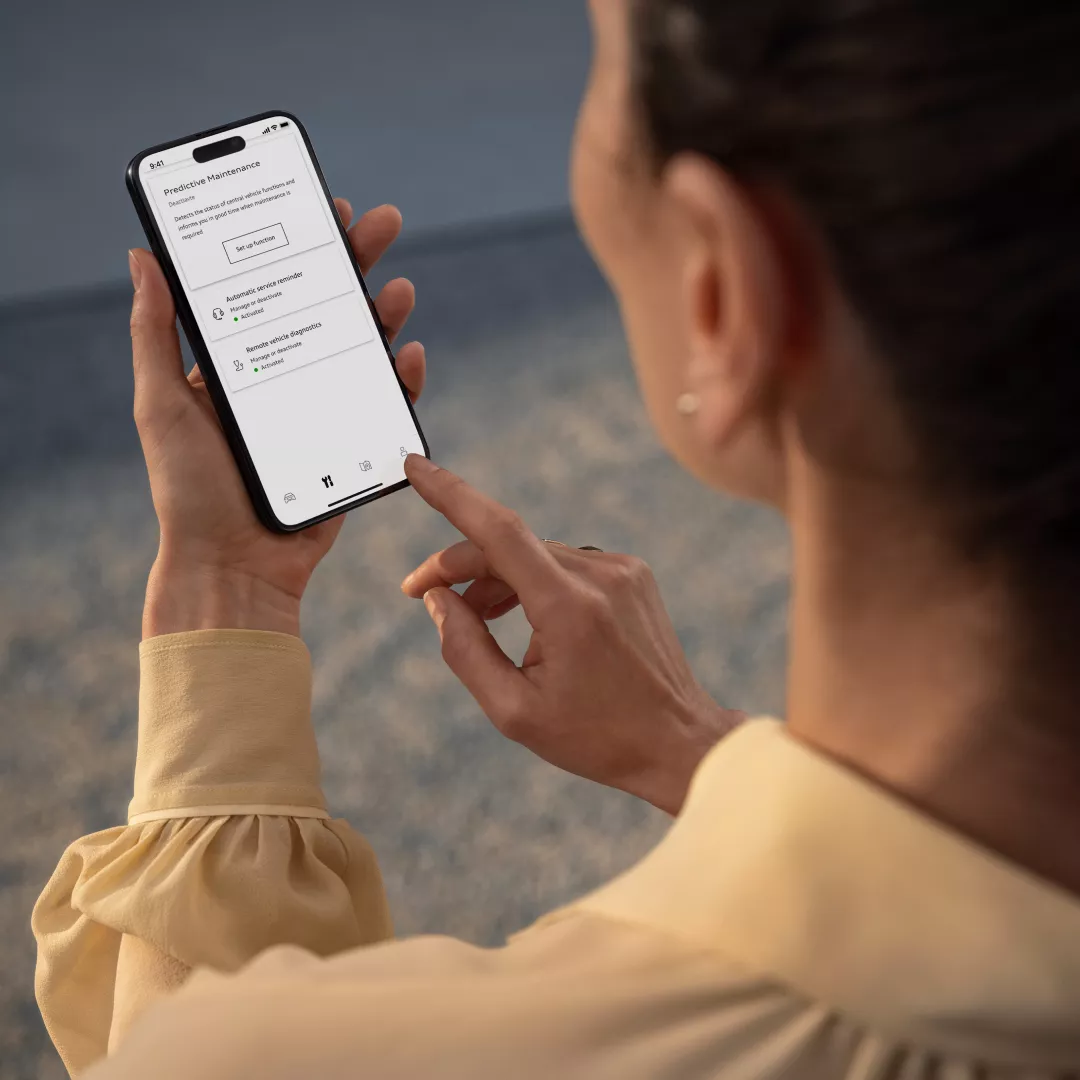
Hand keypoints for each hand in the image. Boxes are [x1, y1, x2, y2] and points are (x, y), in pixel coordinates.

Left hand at [131, 200, 425, 638]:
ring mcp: (321, 410)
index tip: (320, 204)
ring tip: (397, 289)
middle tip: (382, 222)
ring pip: (361, 349)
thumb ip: (154, 333)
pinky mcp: (352, 444)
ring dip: (383, 313)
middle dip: (355, 262)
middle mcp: (283, 379)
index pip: (273, 288)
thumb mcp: (161, 404)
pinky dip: (402, 377)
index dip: (300, 244)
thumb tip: (142, 257)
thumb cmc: (189, 491)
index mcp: (238, 363)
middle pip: (326, 308)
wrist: (235, 566)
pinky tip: (407, 355)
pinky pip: (384, 402)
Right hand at [400, 457, 743, 813]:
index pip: (500, 531)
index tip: (415, 466)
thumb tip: (437, 599)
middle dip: (459, 564)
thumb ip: (464, 649)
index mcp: (569, 607)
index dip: (452, 494)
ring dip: (496, 576)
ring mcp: (621, 570)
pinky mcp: (632, 574)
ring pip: (535, 553)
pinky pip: (564, 563)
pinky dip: (533, 580)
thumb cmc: (596, 736)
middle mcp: (599, 575)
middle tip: (421, 593)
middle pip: (509, 545)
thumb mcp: (513, 710)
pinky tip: (522, 616)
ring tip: (473, 616)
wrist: (678, 742)